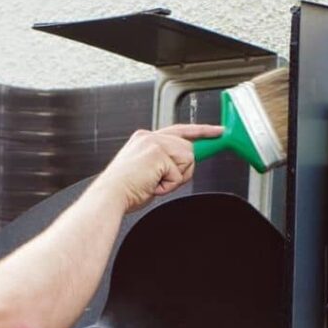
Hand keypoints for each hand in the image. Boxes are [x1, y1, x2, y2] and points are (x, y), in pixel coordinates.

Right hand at [98, 123, 224, 211]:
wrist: (109, 197)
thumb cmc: (123, 191)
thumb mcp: (147, 172)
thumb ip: (164, 163)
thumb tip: (182, 167)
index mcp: (144, 139)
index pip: (179, 130)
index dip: (201, 131)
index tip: (218, 131)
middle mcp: (149, 136)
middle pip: (187, 148)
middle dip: (183, 169)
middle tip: (163, 182)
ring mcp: (154, 143)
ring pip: (187, 159)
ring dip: (174, 178)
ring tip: (153, 184)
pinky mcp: (158, 154)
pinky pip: (178, 174)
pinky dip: (168, 186)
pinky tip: (152, 186)